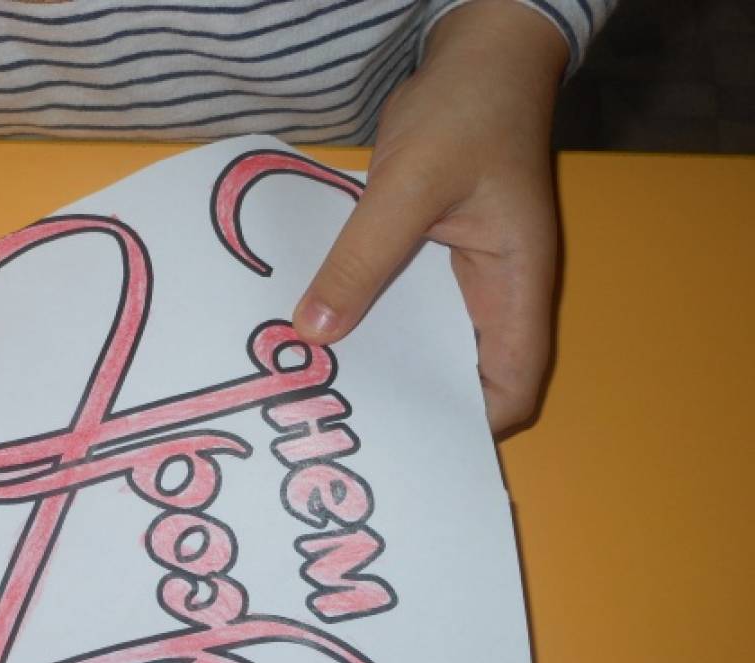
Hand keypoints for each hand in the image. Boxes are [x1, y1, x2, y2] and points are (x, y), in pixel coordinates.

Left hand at [291, 0, 567, 433]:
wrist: (474, 54)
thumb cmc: (467, 112)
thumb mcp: (408, 186)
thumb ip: (362, 259)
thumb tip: (314, 332)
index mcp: (516, 284)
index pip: (514, 381)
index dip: (474, 421)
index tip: (412, 441)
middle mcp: (493, 290)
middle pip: (462, 371)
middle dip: (412, 399)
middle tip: (346, 424)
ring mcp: (458, 273)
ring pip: (422, 338)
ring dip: (380, 358)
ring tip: (321, 387)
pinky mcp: (426, 253)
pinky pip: (394, 298)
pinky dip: (361, 314)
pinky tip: (316, 328)